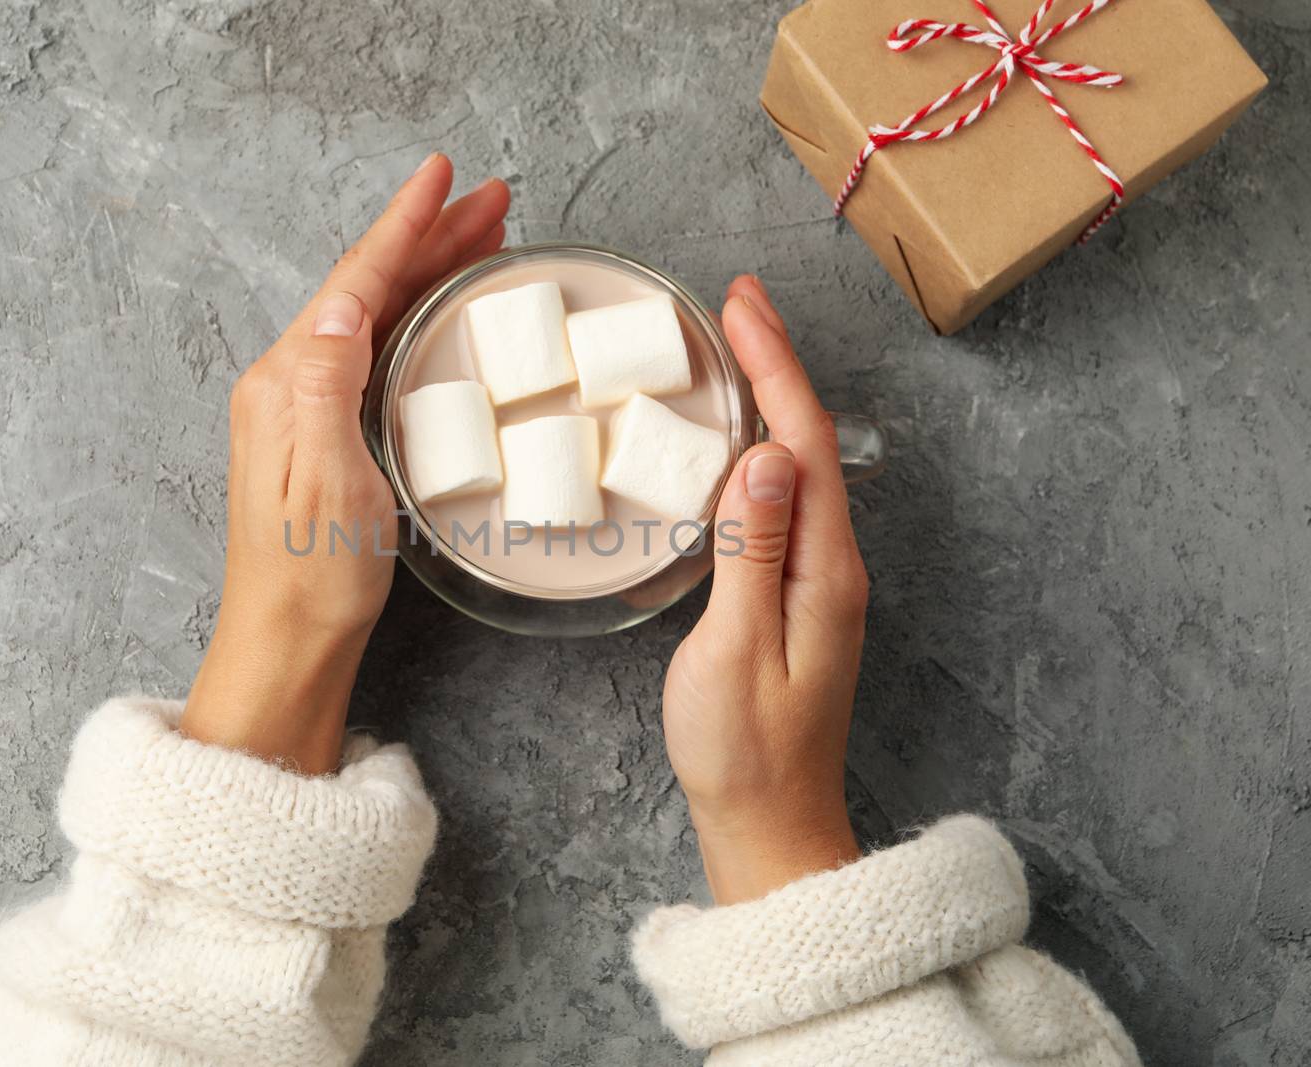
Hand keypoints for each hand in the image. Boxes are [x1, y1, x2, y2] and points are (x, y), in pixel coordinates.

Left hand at [181, 154, 509, 773]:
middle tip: (493, 200)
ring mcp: (303, 406)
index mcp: (287, 383)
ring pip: (375, 313)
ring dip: (429, 270)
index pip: (356, 282)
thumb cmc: (313, 577)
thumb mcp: (327, 481)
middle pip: (368, 287)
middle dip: (430, 236)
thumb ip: (329, 385)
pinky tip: (443, 311)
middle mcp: (288, 383)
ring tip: (484, 238)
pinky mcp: (323, 432)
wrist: (289, 643)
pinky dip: (415, 316)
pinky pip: (374, 350)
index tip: (443, 175)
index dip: (404, 224)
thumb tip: (348, 301)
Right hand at [663, 275, 868, 903]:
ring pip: (797, 467)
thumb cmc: (743, 750)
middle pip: (808, 442)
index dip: (774, 368)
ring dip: (770, 399)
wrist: (769, 826)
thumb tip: (762, 457)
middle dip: (776, 364)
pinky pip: (782, 501)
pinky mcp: (794, 598)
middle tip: (737, 301)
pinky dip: (760, 450)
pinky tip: (737, 441)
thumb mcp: (735, 648)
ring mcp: (816, 581)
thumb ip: (748, 551)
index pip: (801, 443)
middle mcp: (831, 565)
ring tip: (737, 348)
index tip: (740, 308)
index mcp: (822, 570)